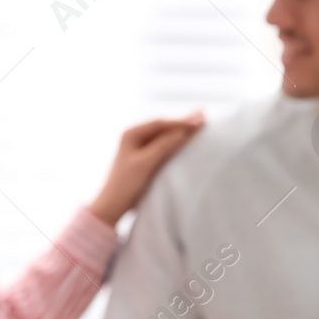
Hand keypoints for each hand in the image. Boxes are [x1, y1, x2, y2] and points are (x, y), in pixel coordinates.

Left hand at [88, 113, 205, 225]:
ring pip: (165, 135)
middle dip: (184, 122)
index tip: (200, 119)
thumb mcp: (145, 163)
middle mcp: (136, 136)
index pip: (161, 124)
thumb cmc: (125, 183)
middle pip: (164, 127)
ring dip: (182, 129)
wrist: (113, 204)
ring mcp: (141, 146)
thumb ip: (163, 146)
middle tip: (204, 115)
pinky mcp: (146, 157)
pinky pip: (164, 145)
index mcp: (131, 133)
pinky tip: (187, 137)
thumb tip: (183, 131)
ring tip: (200, 122)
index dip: (181, 121)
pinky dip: (177, 140)